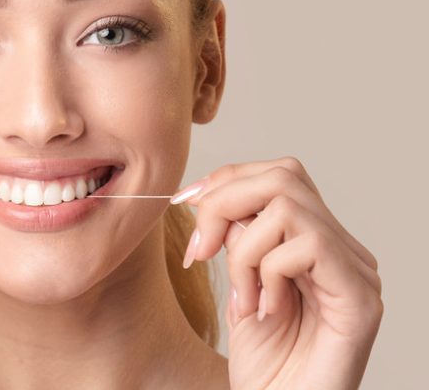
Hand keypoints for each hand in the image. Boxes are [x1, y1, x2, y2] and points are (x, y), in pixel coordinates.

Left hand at [171, 157, 382, 389]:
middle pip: (284, 176)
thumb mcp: (240, 290)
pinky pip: (307, 246)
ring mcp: (356, 271)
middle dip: (225, 201)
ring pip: (288, 206)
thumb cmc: (266, 368)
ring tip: (242, 298)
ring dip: (244, 250)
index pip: (278, 176)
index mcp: (315, 244)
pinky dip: (267, 272)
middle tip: (199, 250)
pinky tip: (264, 311)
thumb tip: (215, 198)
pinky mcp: (360, 297)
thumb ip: (239, 242)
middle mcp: (341, 250)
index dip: (226, 180)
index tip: (184, 202)